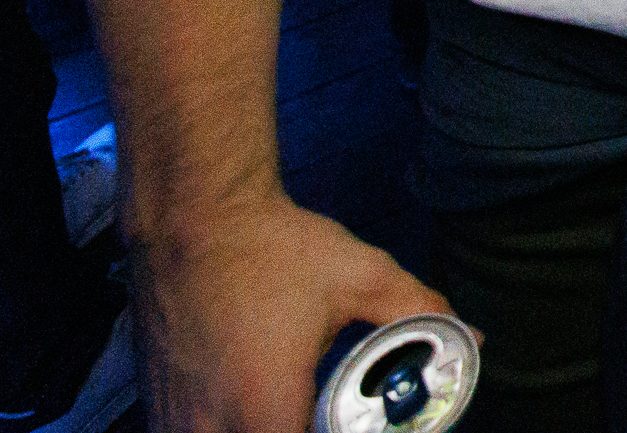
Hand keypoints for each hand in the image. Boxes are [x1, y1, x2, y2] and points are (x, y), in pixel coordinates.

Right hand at [135, 193, 452, 432]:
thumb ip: (421, 312)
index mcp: (265, 409)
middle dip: (300, 431)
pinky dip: (223, 428)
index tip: (354, 422)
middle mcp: (208, 428)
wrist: (191, 215)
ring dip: (259, 428)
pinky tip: (249, 407)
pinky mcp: (153, 409)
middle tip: (330, 414)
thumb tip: (473, 337)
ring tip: (295, 405)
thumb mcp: (360, 275)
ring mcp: (173, 422)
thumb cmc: (274, 247)